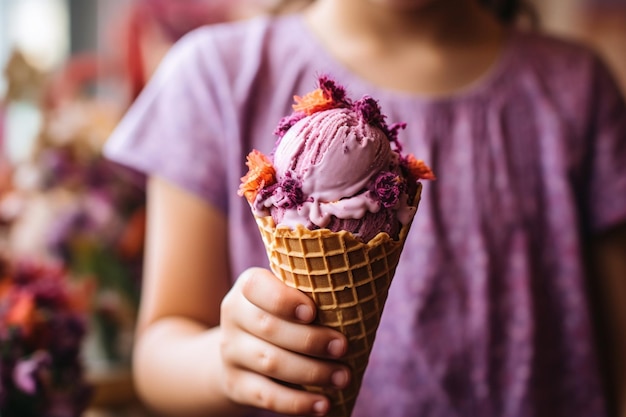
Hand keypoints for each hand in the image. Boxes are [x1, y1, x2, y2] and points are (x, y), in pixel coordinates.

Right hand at [219, 267, 349, 415]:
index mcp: (247, 288)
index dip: (283, 300)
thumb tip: (360, 300)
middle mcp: (234, 317)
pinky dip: (297, 403)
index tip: (313, 312)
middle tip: (343, 347)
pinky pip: (266, 396)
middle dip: (310, 340)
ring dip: (311, 372)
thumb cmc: (281, 317)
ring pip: (270, 363)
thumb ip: (309, 294)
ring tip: (342, 377)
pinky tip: (323, 404)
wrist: (241, 353)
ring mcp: (230, 352)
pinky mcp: (235, 384)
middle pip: (269, 328)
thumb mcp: (286, 298)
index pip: (256, 286)